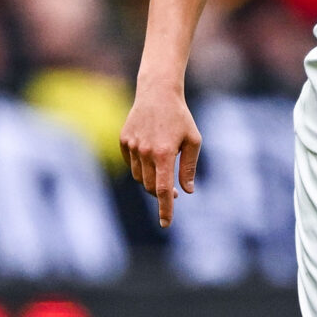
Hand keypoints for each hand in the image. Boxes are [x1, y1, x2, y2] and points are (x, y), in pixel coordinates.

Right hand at [120, 85, 200, 227]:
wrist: (158, 93)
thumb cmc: (180, 117)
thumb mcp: (193, 141)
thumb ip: (188, 167)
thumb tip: (187, 190)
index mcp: (164, 154)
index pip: (163, 190)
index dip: (165, 209)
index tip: (165, 224)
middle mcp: (145, 152)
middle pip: (151, 187)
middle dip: (162, 195)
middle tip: (176, 193)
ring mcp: (132, 146)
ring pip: (140, 177)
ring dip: (152, 181)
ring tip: (164, 169)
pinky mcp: (124, 141)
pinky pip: (132, 164)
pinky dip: (142, 167)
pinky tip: (152, 156)